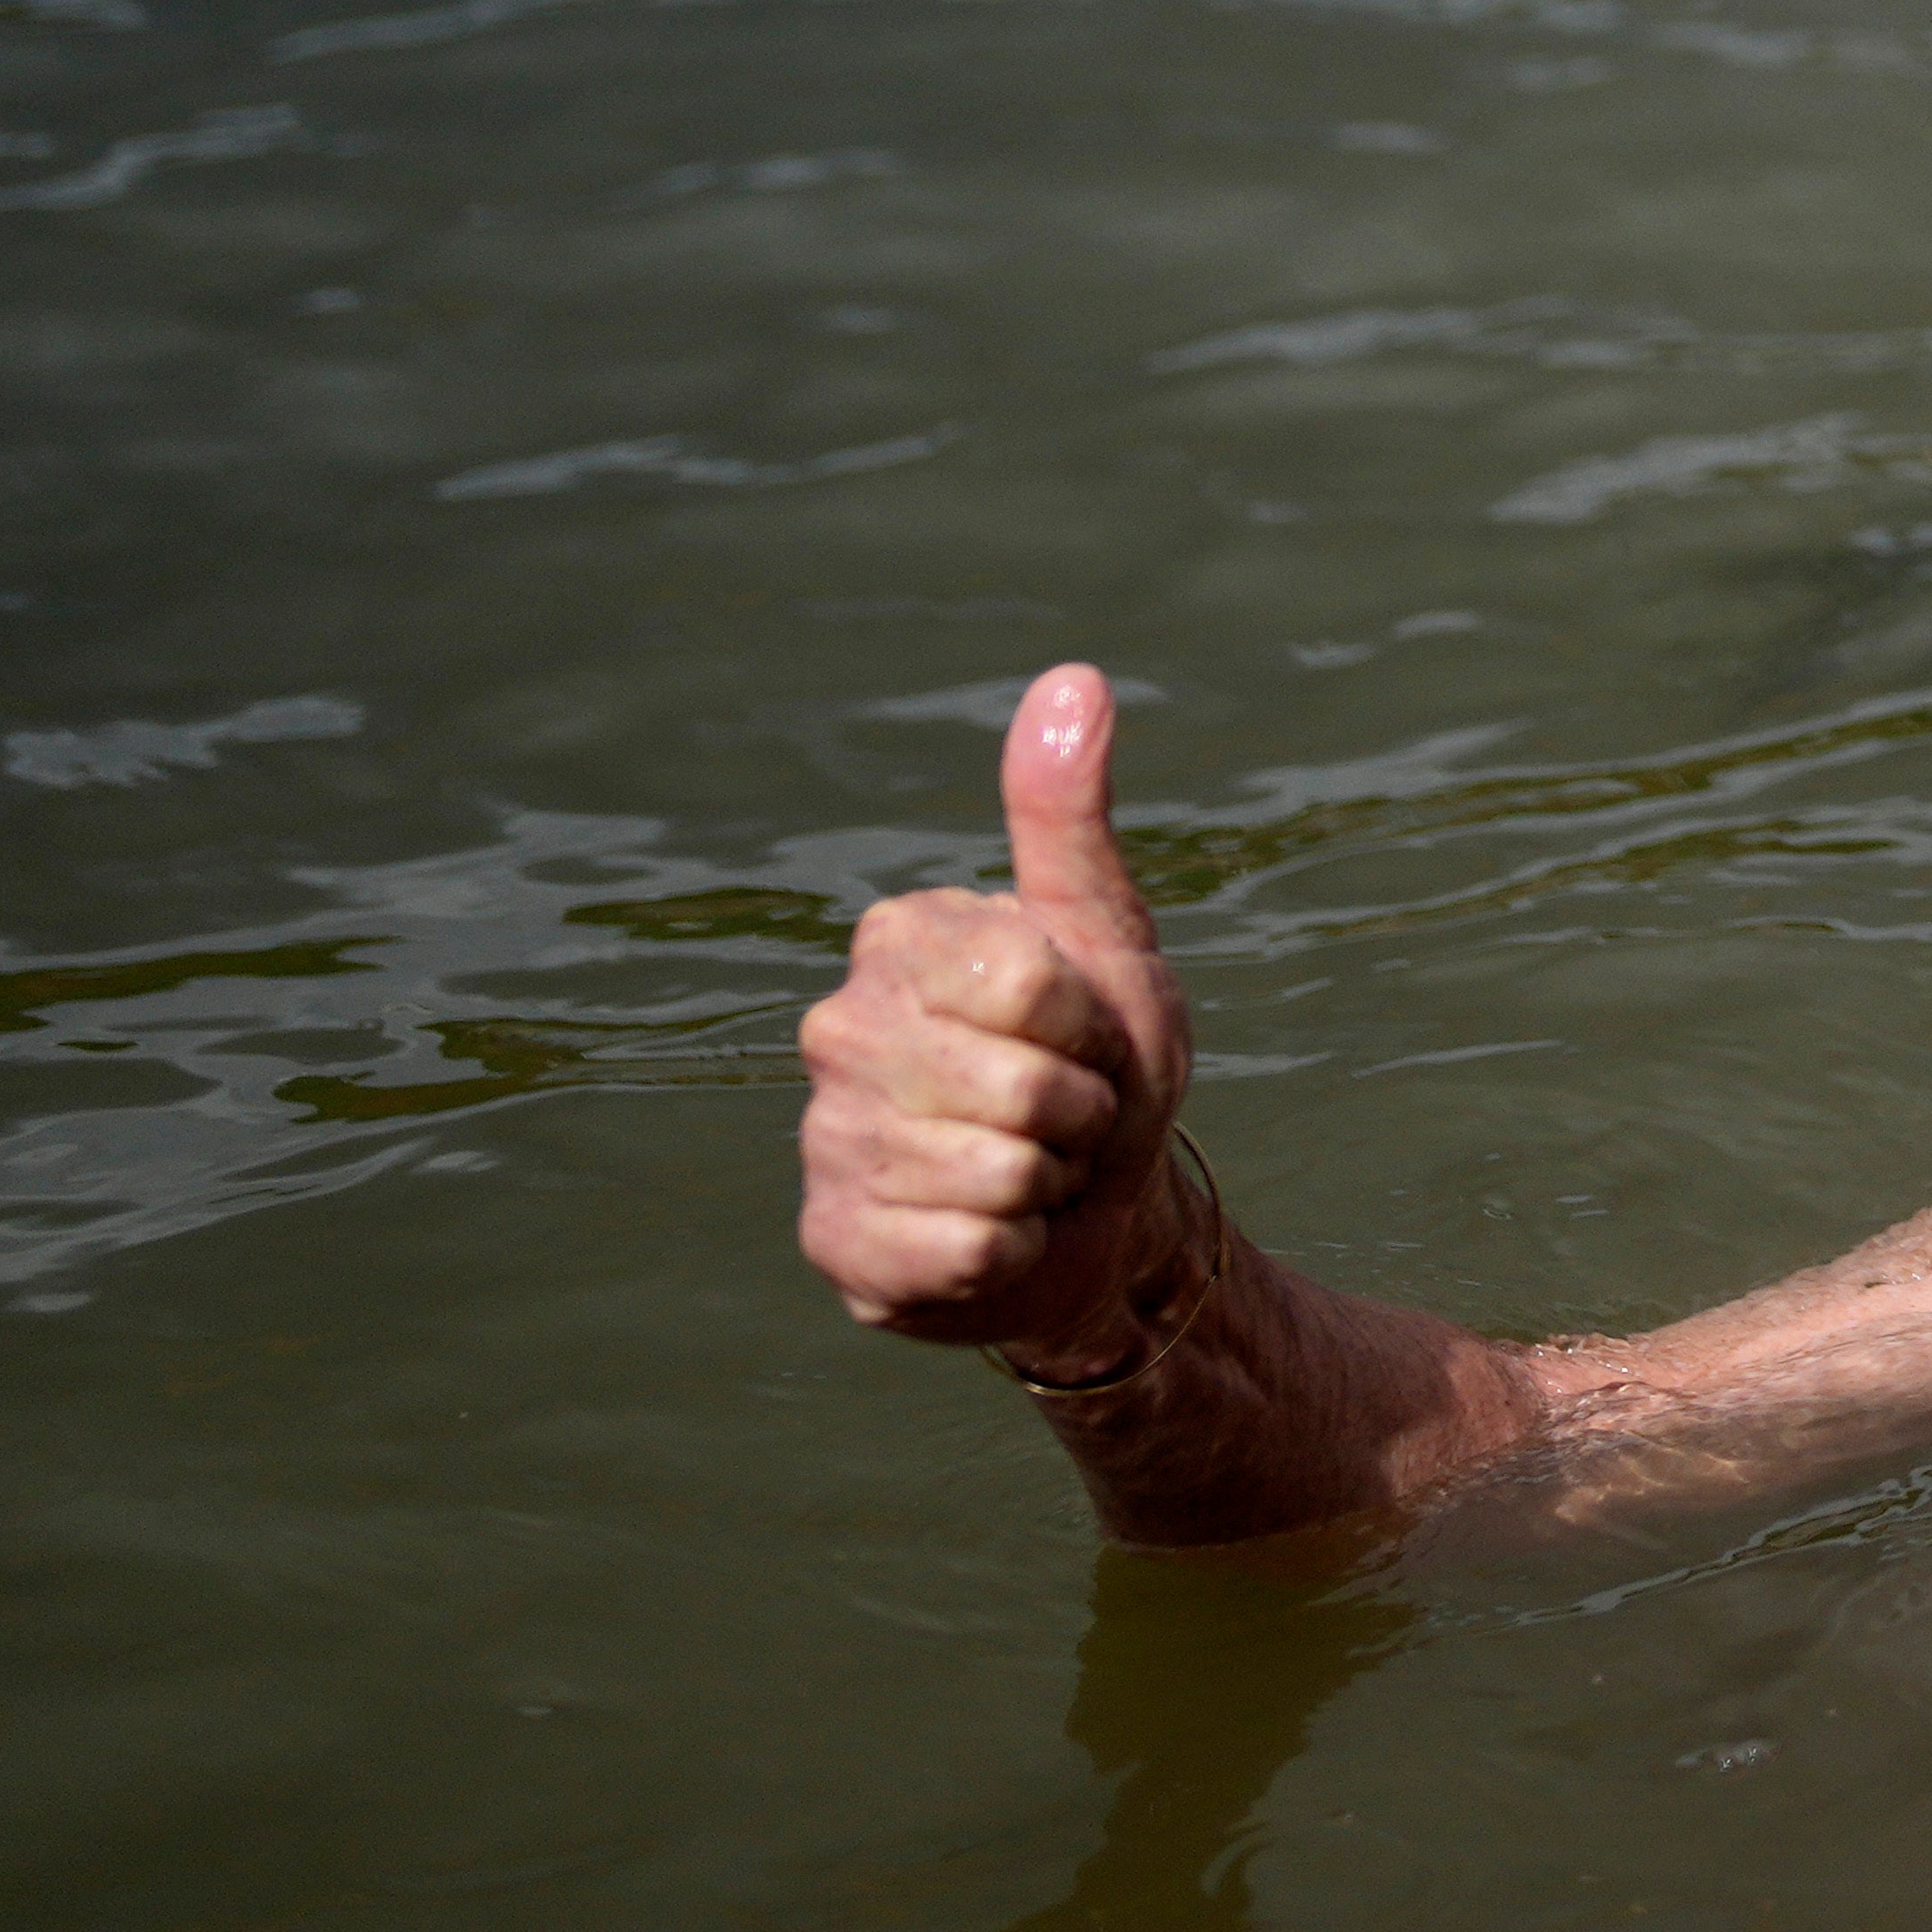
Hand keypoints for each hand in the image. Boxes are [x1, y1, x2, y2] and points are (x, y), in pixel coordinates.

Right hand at [791, 663, 1194, 1362]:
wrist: (1096, 1209)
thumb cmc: (1101, 1060)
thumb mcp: (1106, 933)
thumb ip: (1070, 816)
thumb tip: (1073, 679)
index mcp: (900, 940)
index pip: (1031, 981)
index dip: (1091, 1022)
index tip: (1082, 1031)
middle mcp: (840, 1029)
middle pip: (1020, 1085)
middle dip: (1078, 1111)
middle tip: (1062, 1112)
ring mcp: (826, 1139)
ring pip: (995, 1175)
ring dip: (1046, 1185)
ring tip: (1027, 1168)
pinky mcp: (836, 1242)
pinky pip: (962, 1252)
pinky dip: (1010, 1253)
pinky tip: (991, 1233)